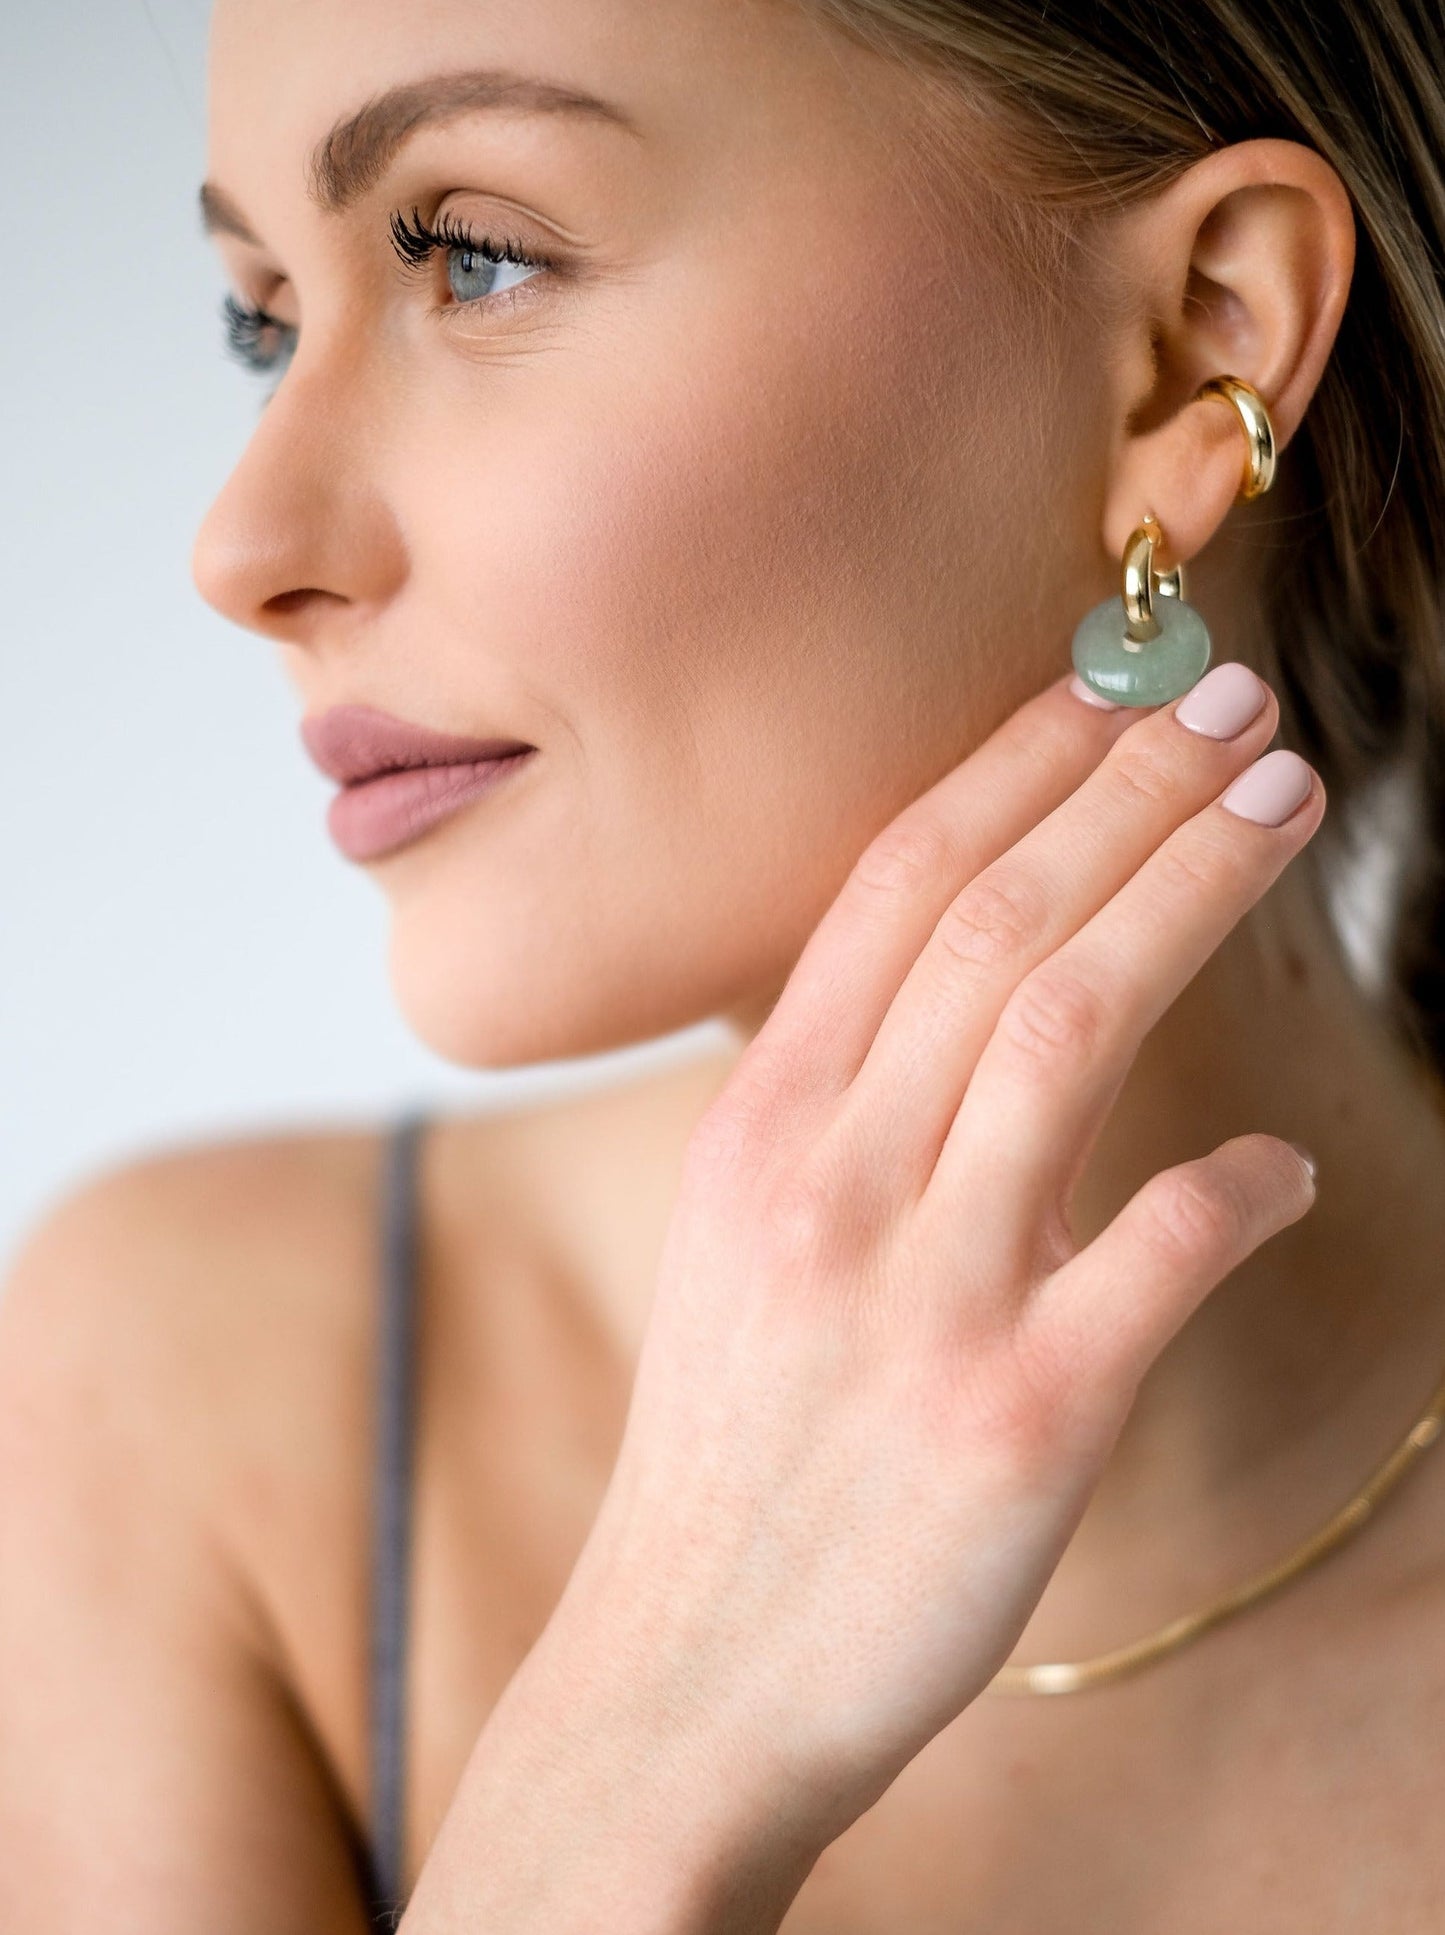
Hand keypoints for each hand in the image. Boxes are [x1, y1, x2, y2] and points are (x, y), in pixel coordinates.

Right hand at [489, 666, 1323, 1913]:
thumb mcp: (748, 1241)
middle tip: (1236, 702)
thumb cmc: (734, 1447)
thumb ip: (846, 1113)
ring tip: (1283, 804)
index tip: (1107, 689)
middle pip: (999, 922)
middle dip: (1129, 790)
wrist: (688, 1671)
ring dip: (1189, 894)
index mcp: (763, 1124)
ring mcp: (925, 1291)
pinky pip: (1159, 1253)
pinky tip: (1286, 1162)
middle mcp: (835, 1179)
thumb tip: (979, 1018)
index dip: (1016, 768)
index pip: (894, 889)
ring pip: (1072, 1028)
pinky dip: (1237, 1184)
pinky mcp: (1021, 1414)